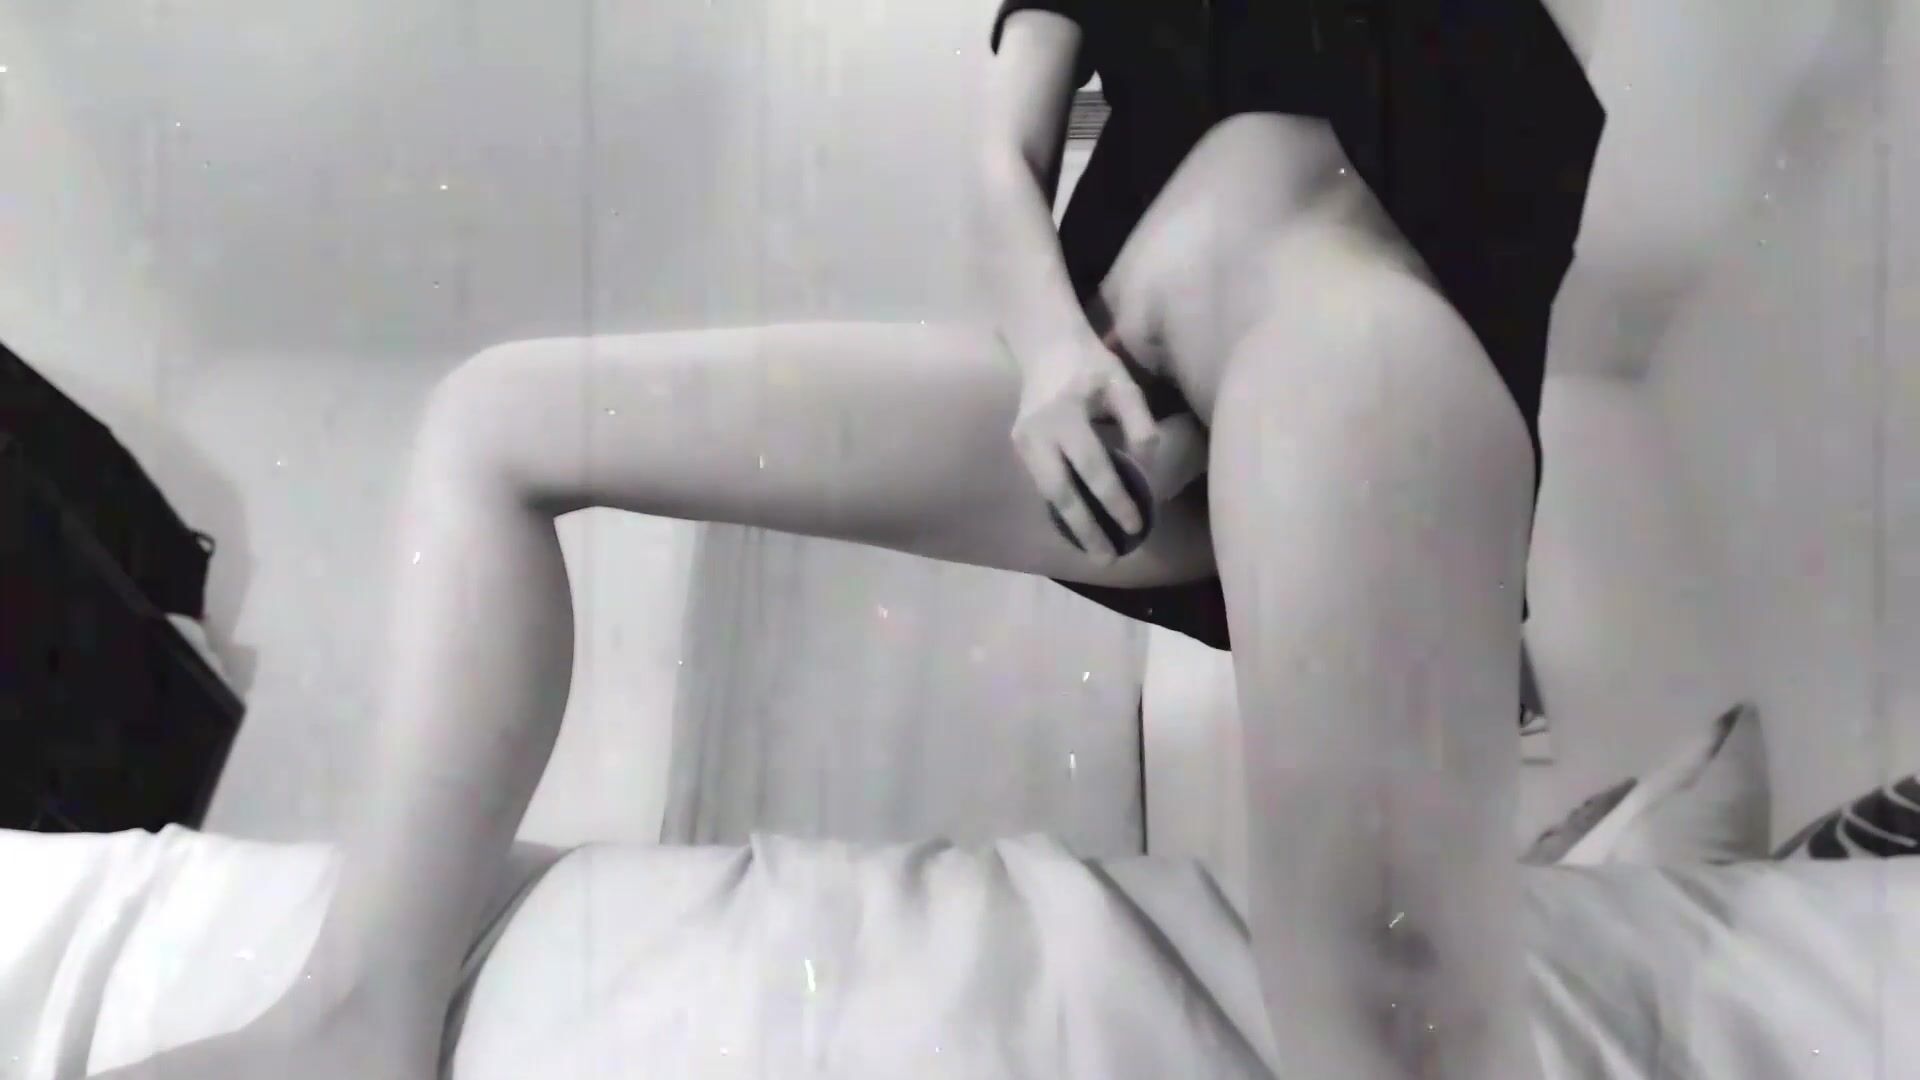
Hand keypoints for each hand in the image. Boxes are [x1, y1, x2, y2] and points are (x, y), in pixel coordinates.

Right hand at [1010, 337, 1160, 561]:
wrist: (1046, 346)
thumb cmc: (1092, 365)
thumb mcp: (1121, 383)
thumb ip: (1137, 419)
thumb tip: (1149, 462)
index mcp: (1065, 414)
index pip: (1094, 467)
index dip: (1114, 500)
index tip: (1135, 525)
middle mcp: (1037, 432)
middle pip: (1061, 492)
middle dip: (1085, 528)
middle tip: (1108, 559)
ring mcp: (1023, 440)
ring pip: (1047, 493)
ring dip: (1072, 524)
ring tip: (1096, 551)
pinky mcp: (1019, 445)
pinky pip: (1043, 483)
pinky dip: (1062, 508)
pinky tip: (1081, 526)